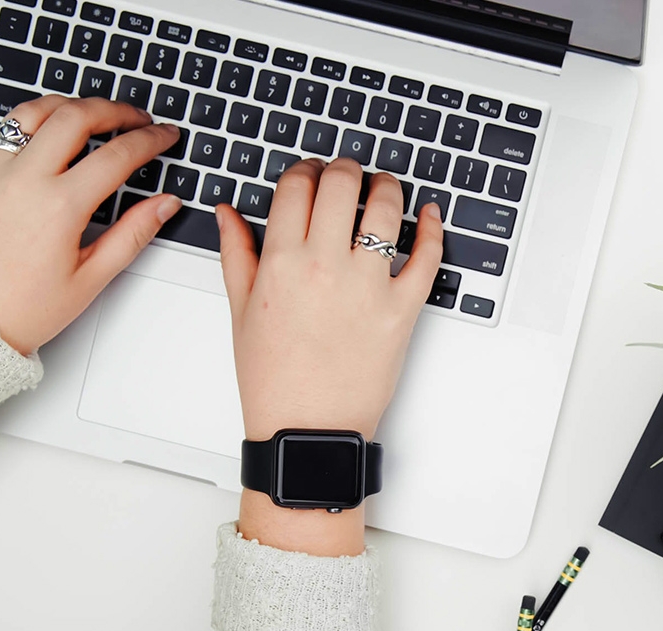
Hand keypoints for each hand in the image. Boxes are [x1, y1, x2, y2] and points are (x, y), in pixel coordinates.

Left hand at [0, 96, 182, 353]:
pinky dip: (32, 126)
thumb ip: (133, 234)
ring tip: (91, 115)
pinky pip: (4, 132)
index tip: (163, 136)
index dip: (149, 139)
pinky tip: (48, 139)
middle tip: (135, 118)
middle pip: (76, 116)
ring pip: (35, 111)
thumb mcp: (89, 278)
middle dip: (115, 110)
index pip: (117, 155)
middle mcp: (21, 179)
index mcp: (58, 207)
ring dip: (70, 106)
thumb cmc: (18, 309)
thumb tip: (164, 205)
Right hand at [218, 158, 443, 442]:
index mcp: (281, 262)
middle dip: (345, 169)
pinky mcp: (403, 309)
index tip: (311, 173)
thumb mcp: (241, 311)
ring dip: (387, 187)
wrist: (308, 429)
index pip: (297, 186)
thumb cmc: (273, 379)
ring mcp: (368, 286)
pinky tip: (430, 215)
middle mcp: (325, 266)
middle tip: (347, 174)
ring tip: (384, 188)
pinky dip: (433, 229)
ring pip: (386, 209)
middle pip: (341, 184)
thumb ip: (236, 253)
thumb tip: (228, 212)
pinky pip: (427, 256)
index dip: (305, 170)